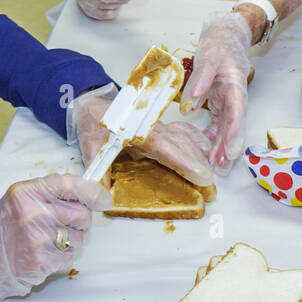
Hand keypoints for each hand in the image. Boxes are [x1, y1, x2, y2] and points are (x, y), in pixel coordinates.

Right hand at [0, 174, 108, 299]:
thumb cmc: (5, 228)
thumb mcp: (21, 199)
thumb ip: (51, 192)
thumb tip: (90, 192)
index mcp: (27, 193)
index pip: (70, 185)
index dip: (93, 192)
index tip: (103, 199)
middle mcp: (32, 213)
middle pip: (82, 214)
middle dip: (80, 221)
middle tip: (62, 225)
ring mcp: (37, 238)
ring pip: (80, 237)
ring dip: (71, 241)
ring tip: (49, 241)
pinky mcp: (42, 261)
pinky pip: (70, 256)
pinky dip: (62, 257)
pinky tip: (45, 254)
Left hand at [69, 85, 215, 190]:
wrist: (92, 104)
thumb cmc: (93, 124)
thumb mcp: (89, 148)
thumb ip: (97, 173)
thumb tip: (103, 197)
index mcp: (138, 133)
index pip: (166, 148)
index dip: (185, 162)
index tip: (201, 176)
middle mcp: (154, 129)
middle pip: (182, 144)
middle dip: (199, 164)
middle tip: (212, 184)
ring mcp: (159, 127)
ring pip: (185, 137)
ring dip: (200, 153)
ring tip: (212, 170)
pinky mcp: (160, 128)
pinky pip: (183, 131)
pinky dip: (196, 140)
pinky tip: (205, 149)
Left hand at [181, 11, 251, 167]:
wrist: (226, 37)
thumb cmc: (220, 46)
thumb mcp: (209, 57)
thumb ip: (201, 79)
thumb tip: (191, 102)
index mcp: (235, 87)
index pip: (237, 113)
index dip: (234, 133)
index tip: (231, 150)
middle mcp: (235, 98)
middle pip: (234, 127)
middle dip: (228, 147)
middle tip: (221, 166)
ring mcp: (228, 102)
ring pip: (226, 129)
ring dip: (221, 147)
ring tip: (214, 165)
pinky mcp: (220, 103)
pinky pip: (218, 124)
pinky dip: (213, 137)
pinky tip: (206, 150)